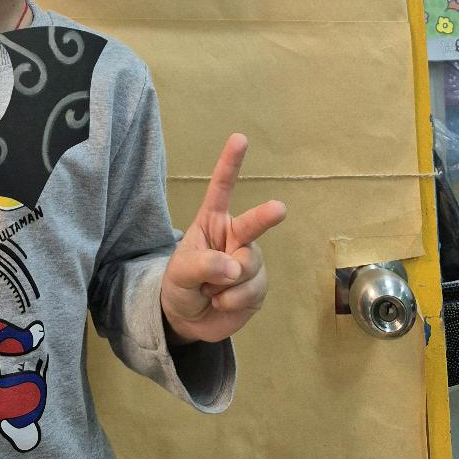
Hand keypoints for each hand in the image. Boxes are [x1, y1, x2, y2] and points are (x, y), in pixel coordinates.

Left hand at [160, 133, 285, 346]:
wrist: (188, 319)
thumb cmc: (180, 284)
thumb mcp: (180, 272)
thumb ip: (203, 265)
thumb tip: (233, 268)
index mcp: (212, 222)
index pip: (221, 188)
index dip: (230, 163)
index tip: (240, 138)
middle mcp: (235, 236)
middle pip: (253, 225)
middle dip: (266, 216)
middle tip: (278, 208)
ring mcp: (249, 261)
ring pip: (249, 266)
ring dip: (226, 285)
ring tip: (210, 291)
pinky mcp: (258, 286)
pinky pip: (252, 291)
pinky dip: (233, 301)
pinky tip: (221, 302)